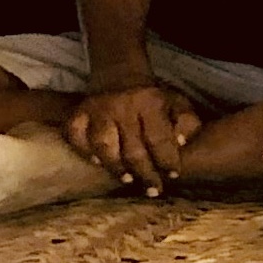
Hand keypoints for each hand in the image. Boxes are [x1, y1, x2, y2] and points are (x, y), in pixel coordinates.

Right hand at [67, 82, 201, 192]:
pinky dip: (84, 150)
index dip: (167, 159)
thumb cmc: (151, 96)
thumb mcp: (176, 102)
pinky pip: (76, 136)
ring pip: (104, 144)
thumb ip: (186, 121)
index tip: (173, 175)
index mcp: (150, 102)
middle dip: (145, 173)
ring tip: (127, 179)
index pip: (159, 138)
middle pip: (133, 148)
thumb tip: (181, 143)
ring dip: (115, 165)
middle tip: (153, 190)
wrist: (119, 71)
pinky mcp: (79, 113)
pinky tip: (96, 161)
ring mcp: (97, 110)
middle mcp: (122, 106)